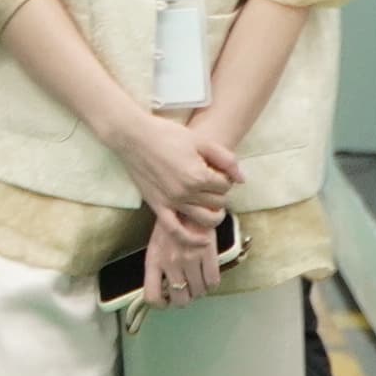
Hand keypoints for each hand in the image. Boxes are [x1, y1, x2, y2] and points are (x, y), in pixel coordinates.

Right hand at [112, 113, 241, 233]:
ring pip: (205, 219)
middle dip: (220, 192)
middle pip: (218, 202)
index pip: (226, 185)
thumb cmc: (166, 135)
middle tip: (212, 182)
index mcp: (198, 175)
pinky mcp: (158, 206)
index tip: (217, 170)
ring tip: (213, 205)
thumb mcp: (201, 141)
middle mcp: (186, 192)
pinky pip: (176, 231)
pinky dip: (191, 239)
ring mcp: (172, 202)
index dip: (225, 177)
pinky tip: (203, 240)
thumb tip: (242, 179)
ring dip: (214, 214)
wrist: (133, 137)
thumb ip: (226, 159)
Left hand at [138, 210, 224, 308]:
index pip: (152, 296)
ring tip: (199, 281)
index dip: (161, 304)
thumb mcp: (156, 245)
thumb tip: (166, 290)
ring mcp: (189, 258)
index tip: (167, 300)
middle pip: (180, 299)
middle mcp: (170, 262)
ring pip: (198, 292)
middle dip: (185, 298)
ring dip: (200, 290)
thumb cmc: (172, 225)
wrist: (190, 203)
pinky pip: (213, 282)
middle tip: (188, 290)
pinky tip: (209, 276)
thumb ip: (159, 267)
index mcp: (154, 260)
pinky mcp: (207, 253)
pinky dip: (212, 283)